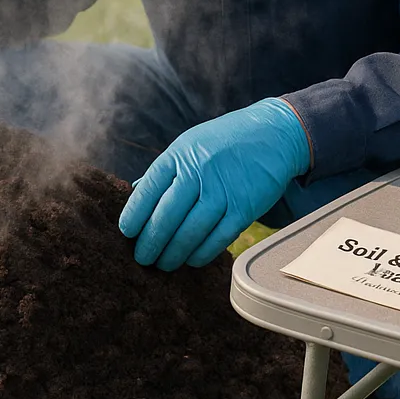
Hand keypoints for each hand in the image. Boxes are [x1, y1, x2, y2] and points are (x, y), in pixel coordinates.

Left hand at [118, 98, 310, 270]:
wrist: (273, 134)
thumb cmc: (225, 141)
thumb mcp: (190, 145)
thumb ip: (165, 171)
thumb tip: (135, 195)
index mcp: (180, 154)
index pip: (148, 189)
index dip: (134, 214)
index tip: (126, 233)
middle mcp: (199, 172)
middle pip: (166, 216)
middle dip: (150, 243)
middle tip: (142, 258)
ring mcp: (223, 191)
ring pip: (190, 233)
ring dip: (173, 254)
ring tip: (163, 264)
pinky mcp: (244, 208)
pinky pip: (218, 239)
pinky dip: (201, 254)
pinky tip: (191, 259)